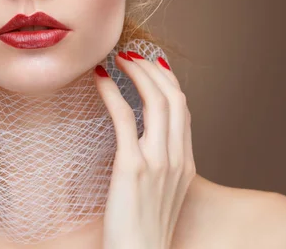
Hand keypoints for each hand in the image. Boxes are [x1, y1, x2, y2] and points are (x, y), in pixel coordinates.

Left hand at [94, 51, 195, 248]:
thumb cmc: (143, 229)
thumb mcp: (161, 194)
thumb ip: (159, 166)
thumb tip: (142, 140)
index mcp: (186, 164)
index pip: (183, 110)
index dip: (167, 81)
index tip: (151, 64)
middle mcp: (177, 158)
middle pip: (173, 98)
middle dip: (151, 69)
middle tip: (129, 55)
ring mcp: (158, 162)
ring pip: (155, 101)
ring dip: (135, 73)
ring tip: (116, 59)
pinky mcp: (133, 168)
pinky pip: (125, 119)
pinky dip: (112, 93)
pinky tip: (99, 79)